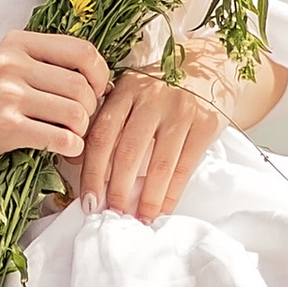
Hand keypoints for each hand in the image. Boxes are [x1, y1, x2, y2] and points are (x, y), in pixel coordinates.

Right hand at [0, 27, 112, 172]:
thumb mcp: (8, 68)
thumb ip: (46, 65)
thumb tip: (103, 81)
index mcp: (17, 43)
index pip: (82, 51)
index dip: (100, 75)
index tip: (97, 92)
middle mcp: (12, 64)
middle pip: (82, 86)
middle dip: (90, 109)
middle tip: (80, 122)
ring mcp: (7, 95)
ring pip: (75, 112)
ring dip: (81, 131)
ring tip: (70, 137)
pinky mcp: (5, 127)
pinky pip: (60, 137)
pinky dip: (70, 148)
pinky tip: (63, 150)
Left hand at [70, 52, 236, 223]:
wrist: (212, 67)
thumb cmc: (162, 89)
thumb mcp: (130, 94)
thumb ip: (106, 122)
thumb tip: (75, 163)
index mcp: (125, 90)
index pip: (101, 135)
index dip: (91, 172)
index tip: (88, 202)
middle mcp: (152, 97)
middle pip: (128, 152)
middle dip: (117, 190)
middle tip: (111, 216)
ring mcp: (181, 109)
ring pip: (158, 164)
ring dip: (146, 199)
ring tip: (137, 220)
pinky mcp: (206, 122)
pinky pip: (185, 166)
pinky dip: (172, 194)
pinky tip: (162, 210)